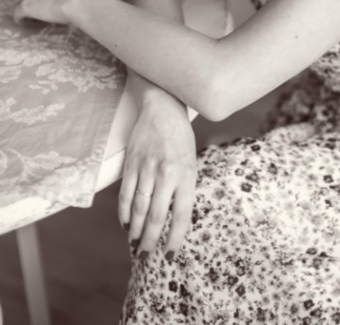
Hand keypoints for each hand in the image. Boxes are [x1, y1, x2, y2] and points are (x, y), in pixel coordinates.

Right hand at [118, 89, 196, 259]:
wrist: (162, 108)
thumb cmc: (180, 138)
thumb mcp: (190, 162)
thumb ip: (183, 188)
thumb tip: (174, 218)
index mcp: (186, 175)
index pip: (181, 215)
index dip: (175, 239)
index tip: (170, 254)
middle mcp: (166, 174)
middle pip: (156, 217)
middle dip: (150, 241)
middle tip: (146, 256)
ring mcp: (147, 169)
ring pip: (138, 209)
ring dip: (135, 231)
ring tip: (135, 244)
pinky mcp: (131, 163)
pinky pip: (125, 194)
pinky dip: (123, 213)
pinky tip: (125, 224)